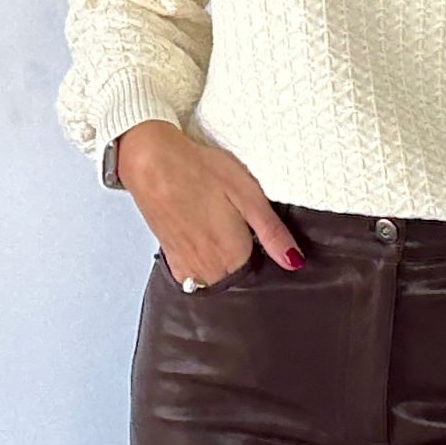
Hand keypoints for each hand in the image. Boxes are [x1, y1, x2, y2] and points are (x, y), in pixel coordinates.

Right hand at [113, 121, 307, 281]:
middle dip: (244, 265)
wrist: (151, 163)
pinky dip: (202, 267)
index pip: (260, 274)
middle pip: (237, 280)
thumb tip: (294, 261)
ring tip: (220, 233)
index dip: (266, 257)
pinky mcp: (171, 257)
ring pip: (215, 281)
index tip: (262, 238)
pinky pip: (193, 276)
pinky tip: (203, 241)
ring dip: (222, 268)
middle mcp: (210, 269)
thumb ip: (272, 233)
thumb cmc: (200, 172)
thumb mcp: (248, 195)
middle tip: (239, 231)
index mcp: (233, 256)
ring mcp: (187, 267)